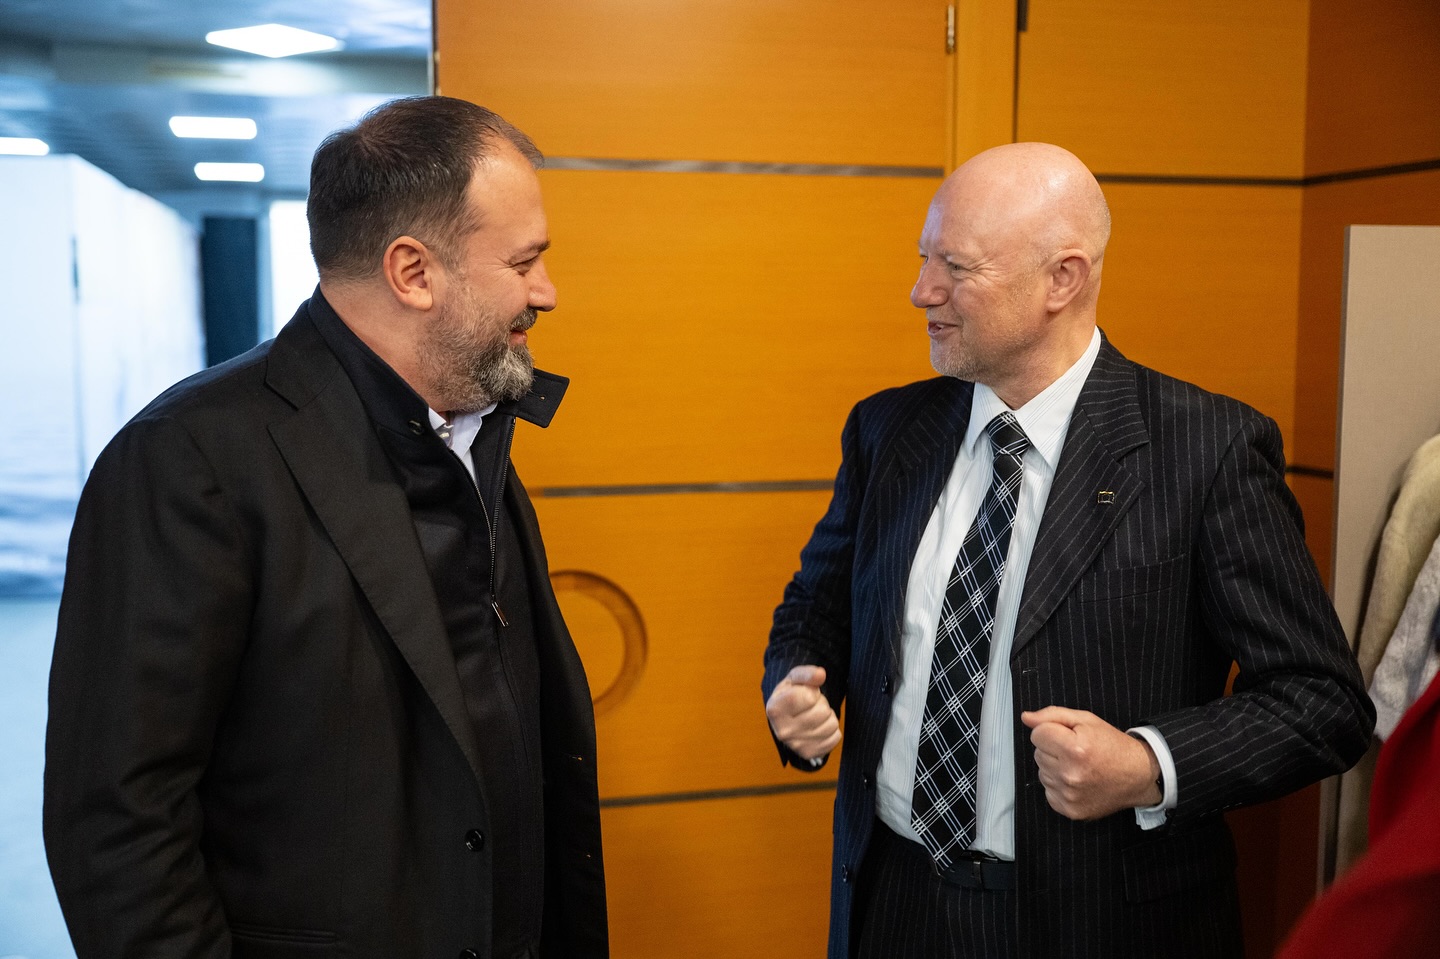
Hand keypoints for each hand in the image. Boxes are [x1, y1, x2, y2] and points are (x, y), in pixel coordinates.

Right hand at [765, 665, 841, 760]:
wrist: (786, 718)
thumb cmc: (791, 694)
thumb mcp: (794, 678)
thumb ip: (807, 673)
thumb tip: (821, 674)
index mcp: (775, 709)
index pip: (809, 697)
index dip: (812, 692)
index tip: (804, 693)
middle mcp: (783, 731)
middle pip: (822, 712)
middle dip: (821, 704)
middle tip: (811, 705)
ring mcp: (796, 745)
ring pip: (831, 725)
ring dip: (828, 716)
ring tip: (815, 715)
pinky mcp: (810, 753)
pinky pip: (836, 738)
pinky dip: (832, 730)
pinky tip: (819, 727)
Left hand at [1020, 706, 1160, 819]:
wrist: (1138, 775)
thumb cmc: (1112, 746)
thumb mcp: (1086, 720)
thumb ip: (1052, 715)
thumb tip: (1026, 718)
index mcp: (1075, 749)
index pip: (1037, 734)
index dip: (1051, 731)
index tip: (1068, 736)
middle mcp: (1070, 774)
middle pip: (1038, 753)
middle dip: (1053, 749)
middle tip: (1077, 751)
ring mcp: (1070, 795)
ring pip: (1041, 772)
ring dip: (1055, 767)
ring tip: (1079, 766)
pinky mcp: (1070, 810)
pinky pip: (1048, 792)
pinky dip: (1058, 786)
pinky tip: (1077, 781)